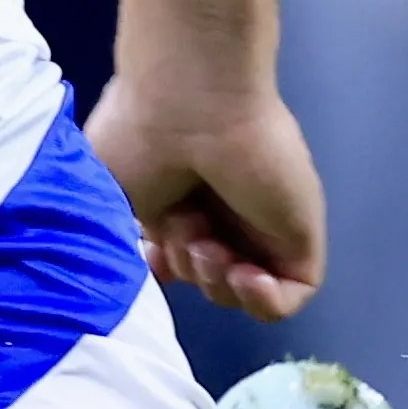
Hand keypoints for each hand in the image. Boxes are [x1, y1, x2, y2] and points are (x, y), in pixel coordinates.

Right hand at [86, 69, 322, 321]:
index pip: (177, 256)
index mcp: (180, 197)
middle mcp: (224, 210)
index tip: (150, 253)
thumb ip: (125, 236)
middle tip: (181, 232)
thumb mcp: (108, 193)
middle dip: (186, 270)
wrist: (187, 106)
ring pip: (242, 293)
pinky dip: (263, 302)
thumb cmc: (138, 138)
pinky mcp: (299, 238)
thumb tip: (152, 262)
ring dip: (216, 284)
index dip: (163, 266)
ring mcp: (263, 225)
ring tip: (208, 243)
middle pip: (207, 277)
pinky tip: (243, 274)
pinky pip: (290, 298)